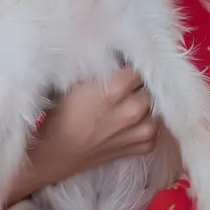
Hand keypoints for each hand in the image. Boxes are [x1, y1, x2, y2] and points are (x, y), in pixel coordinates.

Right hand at [8, 68, 159, 202]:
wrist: (53, 154)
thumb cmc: (60, 114)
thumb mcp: (76, 81)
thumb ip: (102, 68)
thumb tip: (118, 56)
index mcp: (114, 89)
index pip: (137, 66)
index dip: (128, 66)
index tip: (121, 68)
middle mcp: (132, 110)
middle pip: (148, 85)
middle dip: (138, 85)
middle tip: (123, 87)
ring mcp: (140, 131)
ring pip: (155, 106)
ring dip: (145, 104)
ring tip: (127, 104)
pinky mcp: (143, 147)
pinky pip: (156, 127)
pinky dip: (146, 123)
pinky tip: (130, 122)